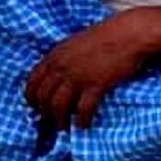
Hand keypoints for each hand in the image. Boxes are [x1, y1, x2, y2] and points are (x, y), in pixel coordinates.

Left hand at [25, 11, 154, 130]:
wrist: (128, 33)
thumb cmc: (103, 37)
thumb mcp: (73, 44)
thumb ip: (61, 59)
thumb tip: (56, 77)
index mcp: (54, 56)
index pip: (32, 83)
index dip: (32, 99)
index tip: (36, 108)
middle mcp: (61, 67)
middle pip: (43, 98)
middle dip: (45, 113)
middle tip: (50, 121)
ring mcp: (78, 77)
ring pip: (59, 106)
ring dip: (60, 120)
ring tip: (64, 127)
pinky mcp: (96, 85)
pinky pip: (83, 109)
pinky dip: (82, 121)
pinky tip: (84, 125)